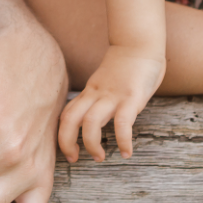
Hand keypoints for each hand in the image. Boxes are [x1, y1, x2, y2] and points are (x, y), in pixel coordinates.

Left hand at [58, 46, 165, 161]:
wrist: (140, 43)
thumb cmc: (126, 65)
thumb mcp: (105, 83)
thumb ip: (100, 98)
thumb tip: (97, 117)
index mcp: (90, 91)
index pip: (66, 113)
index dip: (62, 135)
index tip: (69, 151)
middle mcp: (96, 93)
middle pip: (70, 118)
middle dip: (67, 142)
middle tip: (75, 159)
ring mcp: (113, 95)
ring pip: (91, 122)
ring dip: (92, 144)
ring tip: (100, 157)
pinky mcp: (131, 97)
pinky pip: (122, 123)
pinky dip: (122, 141)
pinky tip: (127, 153)